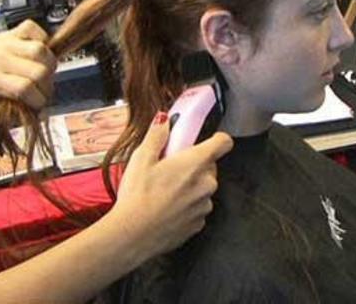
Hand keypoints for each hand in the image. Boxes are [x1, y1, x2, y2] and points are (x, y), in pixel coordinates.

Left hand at [0, 19, 57, 108]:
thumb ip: (17, 104)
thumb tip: (41, 114)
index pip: (24, 89)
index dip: (38, 100)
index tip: (40, 104)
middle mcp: (2, 58)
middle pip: (38, 72)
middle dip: (47, 85)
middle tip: (44, 89)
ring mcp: (10, 42)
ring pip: (41, 51)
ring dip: (49, 64)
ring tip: (45, 70)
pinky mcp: (18, 29)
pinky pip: (38, 31)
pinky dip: (44, 40)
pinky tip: (40, 51)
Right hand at [109, 112, 232, 261]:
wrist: (132, 235)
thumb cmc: (137, 196)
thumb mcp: (141, 158)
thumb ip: (157, 136)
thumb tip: (164, 120)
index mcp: (196, 163)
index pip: (223, 143)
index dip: (216, 139)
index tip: (205, 140)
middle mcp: (207, 184)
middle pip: (210, 167)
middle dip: (194, 165)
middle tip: (170, 168)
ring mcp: (204, 206)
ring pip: (203, 189)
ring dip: (190, 187)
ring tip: (164, 192)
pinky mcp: (198, 225)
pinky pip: (197, 209)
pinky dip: (186, 207)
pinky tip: (165, 208)